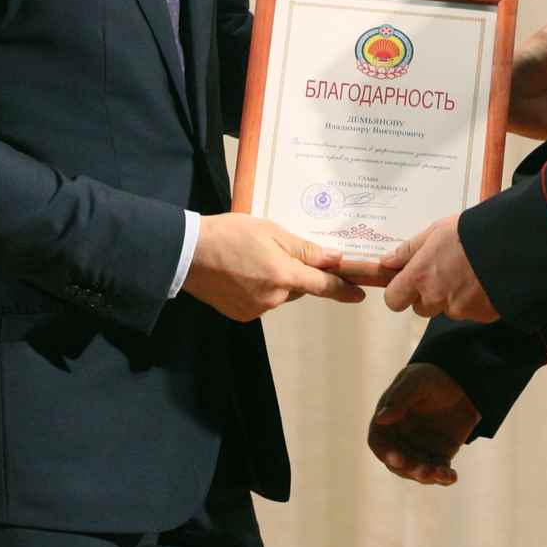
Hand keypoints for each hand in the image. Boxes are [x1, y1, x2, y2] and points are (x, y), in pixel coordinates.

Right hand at [183, 214, 366, 321]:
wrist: (187, 252)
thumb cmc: (229, 234)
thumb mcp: (270, 231)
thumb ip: (304, 248)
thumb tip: (334, 258)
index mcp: (284, 276)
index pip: (324, 286)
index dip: (343, 290)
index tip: (359, 295)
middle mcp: (274, 298)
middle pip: (298, 287)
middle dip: (294, 273)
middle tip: (272, 251)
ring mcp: (256, 309)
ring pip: (279, 295)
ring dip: (274, 280)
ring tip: (250, 259)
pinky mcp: (241, 315)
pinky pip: (261, 302)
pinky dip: (257, 289)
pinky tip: (240, 273)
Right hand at [367, 363, 480, 485]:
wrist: (462, 381)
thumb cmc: (432, 377)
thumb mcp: (417, 381)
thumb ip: (400, 398)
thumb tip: (381, 418)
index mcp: (388, 420)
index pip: (378, 442)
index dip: (385, 452)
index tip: (396, 458)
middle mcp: (400, 438)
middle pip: (397, 462)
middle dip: (408, 469)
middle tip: (424, 470)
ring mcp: (419, 449)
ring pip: (417, 471)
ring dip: (426, 476)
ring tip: (440, 474)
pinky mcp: (439, 455)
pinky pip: (439, 471)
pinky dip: (444, 477)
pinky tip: (452, 476)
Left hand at [380, 214, 498, 322]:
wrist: (510, 244)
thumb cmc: (471, 233)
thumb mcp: (435, 231)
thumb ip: (409, 250)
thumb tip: (387, 261)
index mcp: (420, 276)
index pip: (393, 299)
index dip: (399, 292)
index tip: (407, 283)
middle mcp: (436, 297)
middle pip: (421, 308)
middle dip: (429, 295)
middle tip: (445, 273)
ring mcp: (459, 309)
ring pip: (447, 309)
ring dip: (453, 298)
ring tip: (470, 273)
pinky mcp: (481, 315)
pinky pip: (471, 312)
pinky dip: (475, 301)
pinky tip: (484, 281)